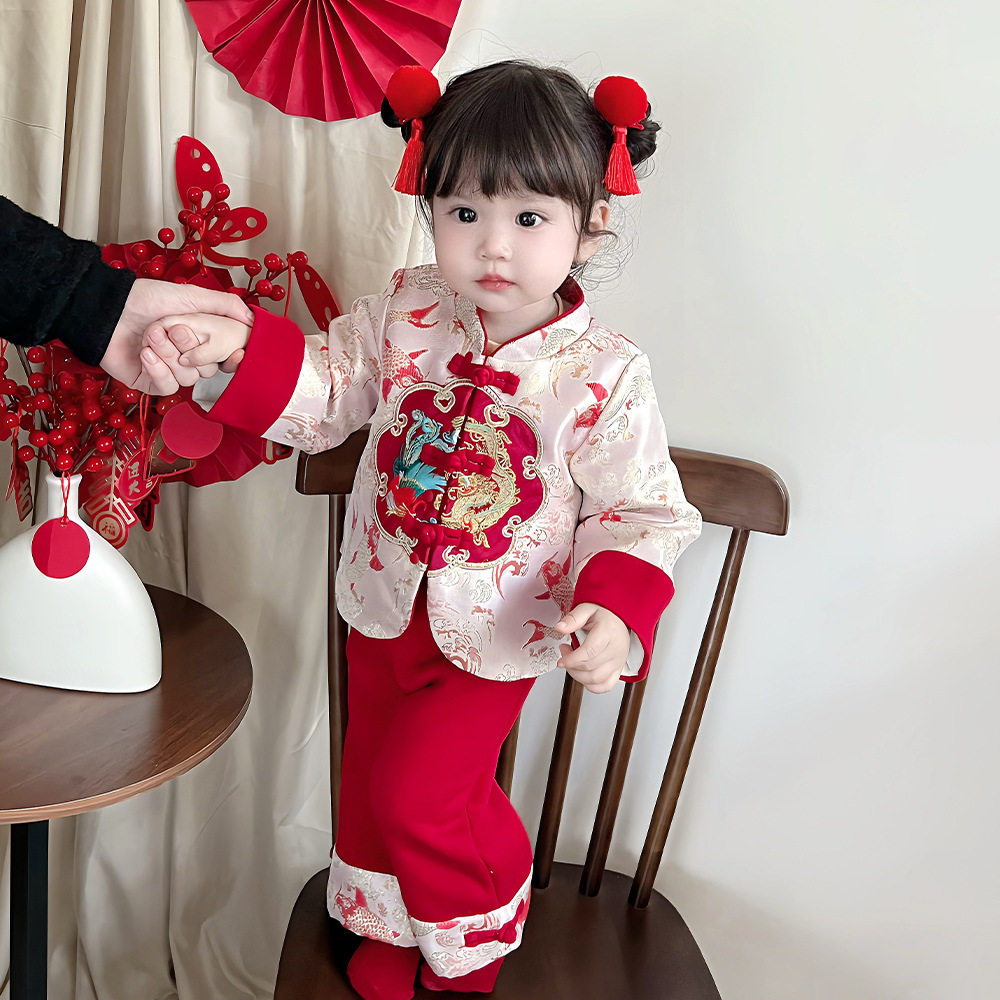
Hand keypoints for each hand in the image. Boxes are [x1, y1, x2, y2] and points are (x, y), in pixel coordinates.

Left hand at [101, 278, 251, 393]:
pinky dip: (158, 369)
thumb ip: (225, 305)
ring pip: (188, 379)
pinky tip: (145, 353)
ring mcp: (170, 371)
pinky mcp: (151, 382)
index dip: (231, 358)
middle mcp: (187, 356)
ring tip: (150, 336)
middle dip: (189, 348)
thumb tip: (254, 318)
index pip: (226, 357)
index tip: (234, 354)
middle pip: (208, 369)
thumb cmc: (145, 299)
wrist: (107, 310)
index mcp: (200, 338)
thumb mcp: (191, 295)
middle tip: (171, 329)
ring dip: (168, 355)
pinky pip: (168, 387)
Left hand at [554, 603, 629, 693]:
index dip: (571, 660)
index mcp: (608, 633)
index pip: (589, 652)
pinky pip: (606, 686)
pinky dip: (592, 686)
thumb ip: (573, 619)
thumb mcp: (587, 608)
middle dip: (571, 666)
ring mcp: (618, 661)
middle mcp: (616, 650)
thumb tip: (559, 628)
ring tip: (573, 663)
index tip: (561, 660)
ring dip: (578, 676)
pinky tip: (583, 675)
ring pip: (596, 680)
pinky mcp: (619, 669)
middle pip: (590, 668)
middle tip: (564, 653)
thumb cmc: (605, 614)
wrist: (620, 619)